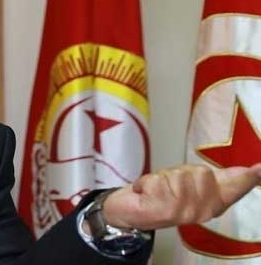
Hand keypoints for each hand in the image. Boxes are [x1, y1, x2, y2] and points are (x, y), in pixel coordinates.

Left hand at [101, 163, 260, 229]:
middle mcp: (203, 212)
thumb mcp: (195, 184)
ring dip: (162, 177)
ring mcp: (183, 213)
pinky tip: (144, 194)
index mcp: (214, 204)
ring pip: (177, 175)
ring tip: (158, 190)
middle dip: (181, 171)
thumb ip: (223, 178)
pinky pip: (155, 180)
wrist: (133, 212)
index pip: (235, 188)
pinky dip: (145, 181)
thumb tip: (257, 169)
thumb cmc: (166, 195)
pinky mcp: (162, 210)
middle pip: (201, 172)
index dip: (247, 178)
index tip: (258, 169)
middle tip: (171, 184)